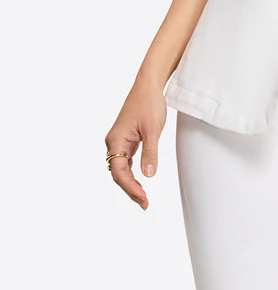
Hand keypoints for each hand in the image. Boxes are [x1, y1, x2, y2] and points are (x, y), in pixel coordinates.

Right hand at [104, 77, 166, 210]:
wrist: (149, 85)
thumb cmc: (149, 104)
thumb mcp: (152, 129)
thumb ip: (150, 152)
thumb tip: (149, 175)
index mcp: (116, 140)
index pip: (119, 171)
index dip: (130, 187)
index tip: (143, 199)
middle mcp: (113, 142)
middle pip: (117, 173)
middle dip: (130, 189)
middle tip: (145, 204)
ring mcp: (119, 141)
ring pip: (121, 169)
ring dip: (131, 183)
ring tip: (143, 198)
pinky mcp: (126, 139)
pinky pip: (125, 161)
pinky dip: (131, 173)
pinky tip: (140, 182)